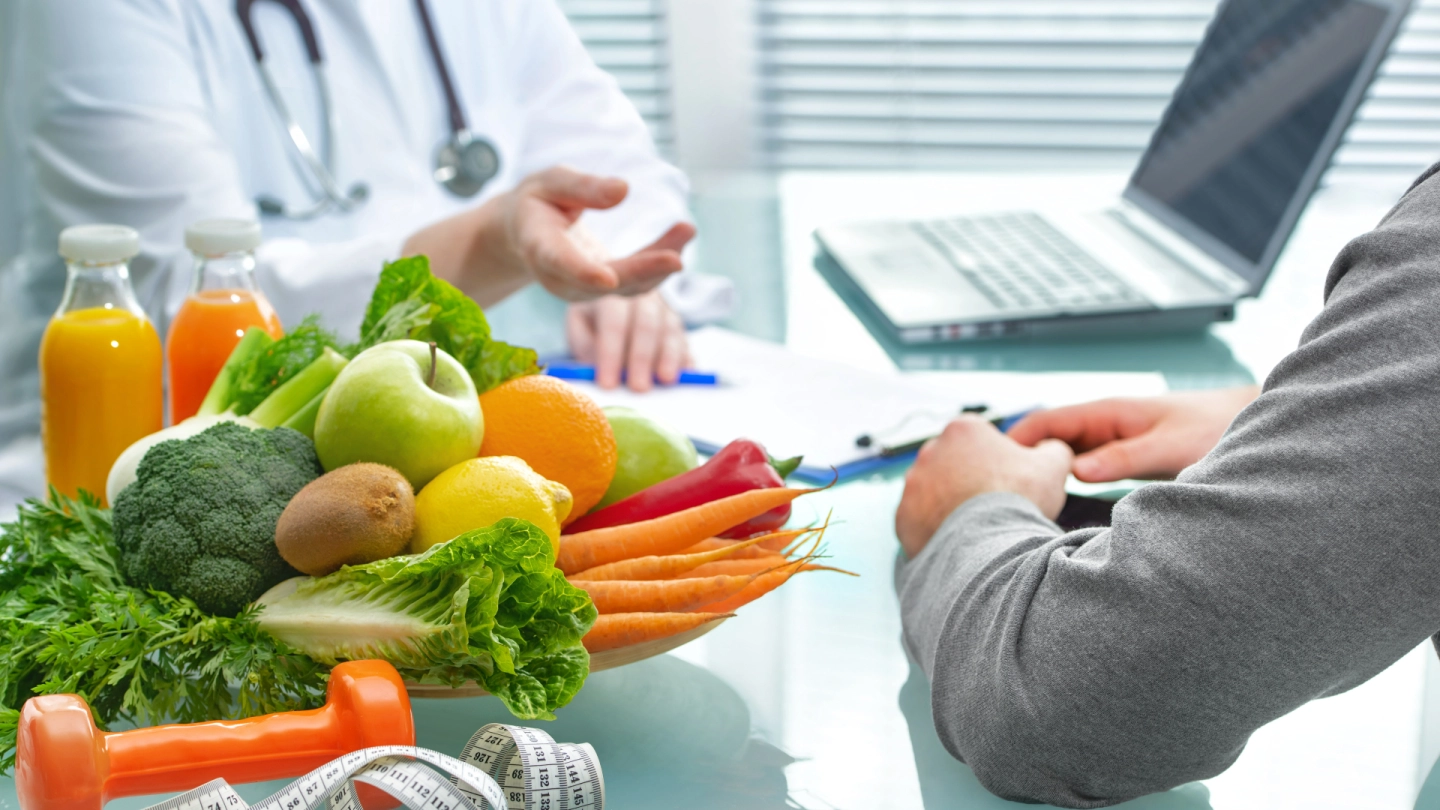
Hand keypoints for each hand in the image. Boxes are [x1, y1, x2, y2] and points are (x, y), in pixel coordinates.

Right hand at [404, 166, 695, 305]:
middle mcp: (560, 278)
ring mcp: (583, 290)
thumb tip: (623, 190)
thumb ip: (582, 187)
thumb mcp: (551, 182)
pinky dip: (660, 263)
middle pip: (603, 284)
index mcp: (539, 247)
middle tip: (676, 257)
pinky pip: (636, 283)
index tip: (609, 278)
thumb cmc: (538, 201)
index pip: (561, 263)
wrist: (526, 233)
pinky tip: (682, 236)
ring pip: (626, 288)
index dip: (584, 272)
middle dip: (641, 271)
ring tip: (686, 230)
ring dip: (659, 265)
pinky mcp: (604, 290)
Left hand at [566, 291, 690, 391]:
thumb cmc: (593, 318)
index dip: (611, 354)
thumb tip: (595, 369)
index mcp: (612, 295)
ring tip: (666, 380)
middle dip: (642, 357)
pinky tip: (686, 376)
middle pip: (646, 324)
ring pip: (670, 330)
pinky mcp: (678, 327)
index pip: (613, 323)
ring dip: (669, 357)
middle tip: (639, 387)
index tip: (607, 384)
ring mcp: (664, 310)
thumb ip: (586, 345)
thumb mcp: (579, 326)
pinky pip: (685, 341)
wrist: (614, 294)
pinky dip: (686, 359)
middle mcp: (642, 298)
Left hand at [895, 417, 1072, 558]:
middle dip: (969, 481)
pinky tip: (958, 540)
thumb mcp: (1052, 465)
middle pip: (953, 464)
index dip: (997, 461)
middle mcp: (929, 450)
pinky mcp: (903, 515)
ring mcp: (912, 484)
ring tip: (976, 527)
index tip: (1008, 482)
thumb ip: (1051, 449)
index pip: (979, 439)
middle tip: (992, 506)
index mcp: (962, 429)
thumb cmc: (1020, 499)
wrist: (990, 544)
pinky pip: (920, 520)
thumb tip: (1051, 448)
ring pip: (934, 492)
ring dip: (950, 504)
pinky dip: (935, 528)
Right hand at [1005, 386, 1259, 482]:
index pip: (1043, 422)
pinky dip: (1062, 481)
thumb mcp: (1167, 448)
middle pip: (1043, 440)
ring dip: (1040, 473)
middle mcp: (1100, 424)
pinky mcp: (1117, 457)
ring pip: (1059, 456)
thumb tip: (1074, 471)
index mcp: (1105, 412)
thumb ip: (1122, 459)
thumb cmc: (1210, 428)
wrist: (1241, 422)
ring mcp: (1106, 440)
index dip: (1012, 442)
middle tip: (996, 494)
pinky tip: (1054, 504)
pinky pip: (1078, 467)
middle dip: (1018, 460)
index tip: (989, 468)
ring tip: (1017, 502)